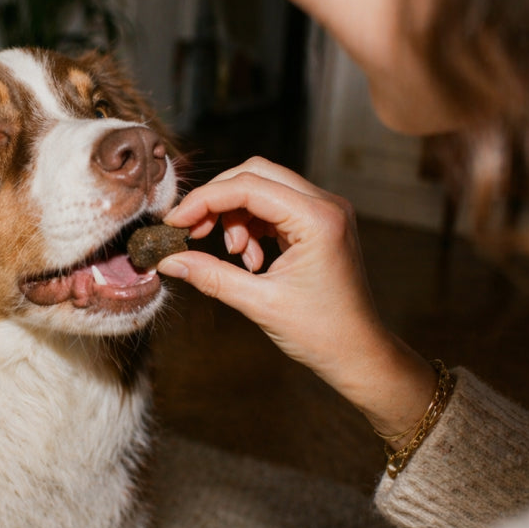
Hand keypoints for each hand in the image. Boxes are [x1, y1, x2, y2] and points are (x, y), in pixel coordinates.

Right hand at [158, 157, 435, 441]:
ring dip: (236, 216)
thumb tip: (169, 260)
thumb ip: (211, 275)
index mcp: (317, 219)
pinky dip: (251, 224)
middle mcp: (325, 205)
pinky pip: (274, 205)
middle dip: (218, 200)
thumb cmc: (321, 333)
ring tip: (235, 257)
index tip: (176, 223)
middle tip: (195, 233)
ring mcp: (325, 211)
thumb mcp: (259, 303)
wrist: (358, 353)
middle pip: (255, 174)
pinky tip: (250, 259)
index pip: (248, 186)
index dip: (205, 200)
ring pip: (263, 187)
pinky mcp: (320, 222)